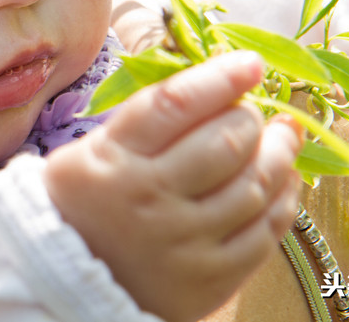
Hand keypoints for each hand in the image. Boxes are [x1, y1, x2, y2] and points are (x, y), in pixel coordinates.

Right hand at [44, 53, 301, 321]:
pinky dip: (283, 199)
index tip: (249, 63)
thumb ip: (148, 117)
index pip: (175, 104)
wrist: (66, 285)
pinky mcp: (210, 281)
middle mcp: (149, 200)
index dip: (220, 78)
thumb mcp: (95, 149)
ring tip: (281, 136)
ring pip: (253, 186)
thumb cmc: (85, 201)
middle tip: (253, 110)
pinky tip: (283, 179)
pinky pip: (264, 234)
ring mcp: (183, 243)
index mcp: (114, 159)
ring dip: (279, 153)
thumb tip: (217, 81)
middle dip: (251, 117)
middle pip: (225, 142)